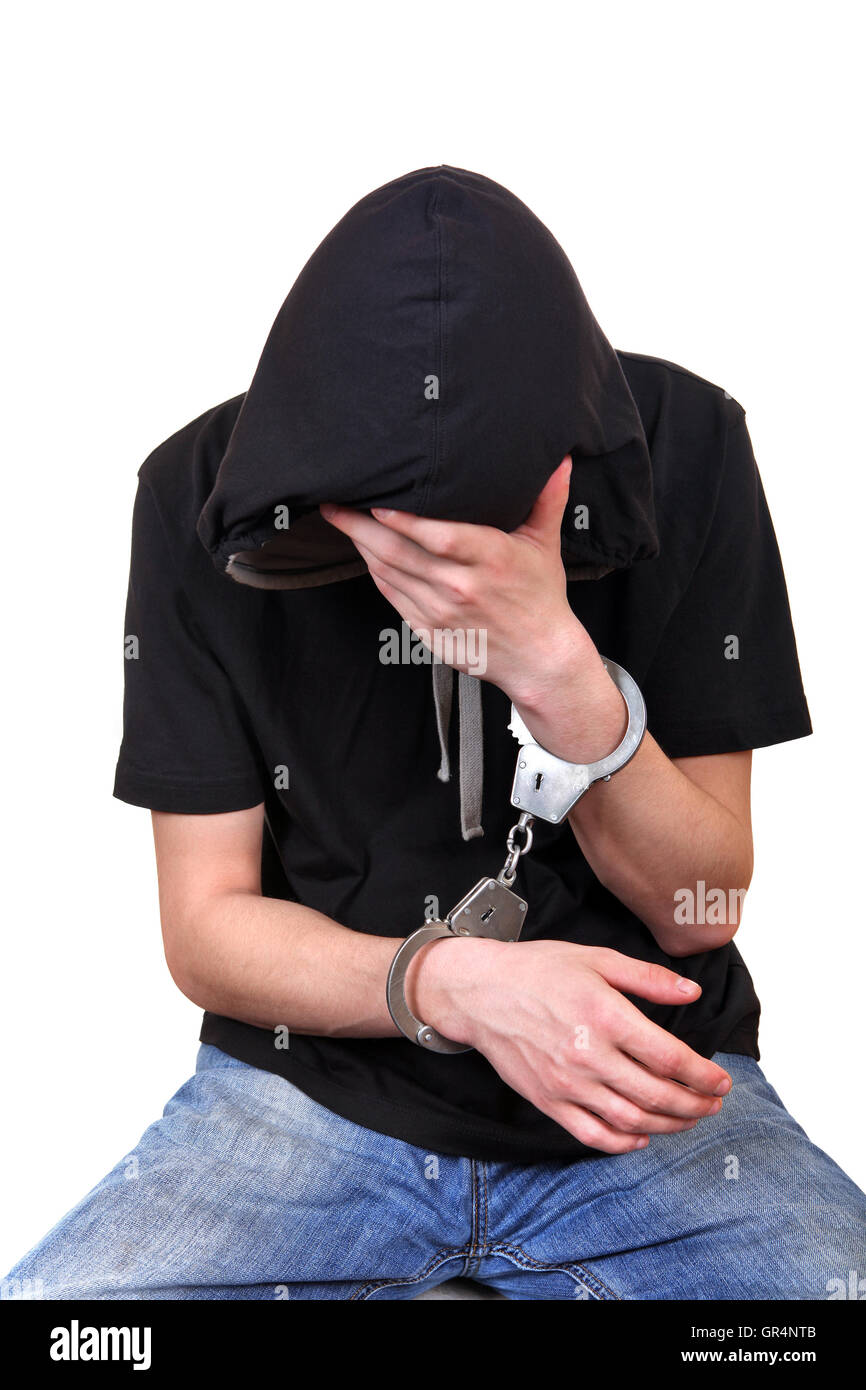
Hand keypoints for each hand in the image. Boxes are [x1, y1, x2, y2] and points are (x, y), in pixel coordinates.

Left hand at [319, 457, 594, 704]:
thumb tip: (559, 458)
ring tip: (341, 521)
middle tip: (334, 504)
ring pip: (389, 574)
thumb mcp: (546, 545)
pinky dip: (375, 573)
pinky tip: (363, 553)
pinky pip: (393, 597)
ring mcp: (442, 613)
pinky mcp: (429, 632)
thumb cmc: (540, 597)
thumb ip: (547, 499)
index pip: (441, 537)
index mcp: (492, 560)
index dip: (405, 521)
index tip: (377, 502)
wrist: (538, 658)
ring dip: (361, 547)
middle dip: (360, 528)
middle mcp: (462, 588)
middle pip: (400, 554)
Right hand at [408, 936, 731, 1154]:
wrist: (480, 992)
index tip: (721, 1081)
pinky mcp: (548, 1101)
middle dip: (694, 1105)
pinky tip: (640, 1135)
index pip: (670, 1058)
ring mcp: (567, 1083)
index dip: (703, 1075)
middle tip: (713, 1104)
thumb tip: (691, 994)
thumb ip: (648, 978)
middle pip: (656, 1095)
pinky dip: (622, 1142)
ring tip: (687, 1119)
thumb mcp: (596, 959)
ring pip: (630, 1120)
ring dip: (667, 1125)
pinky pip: (592, 1134)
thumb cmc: (537, 970)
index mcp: (606, 1015)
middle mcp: (589, 1055)